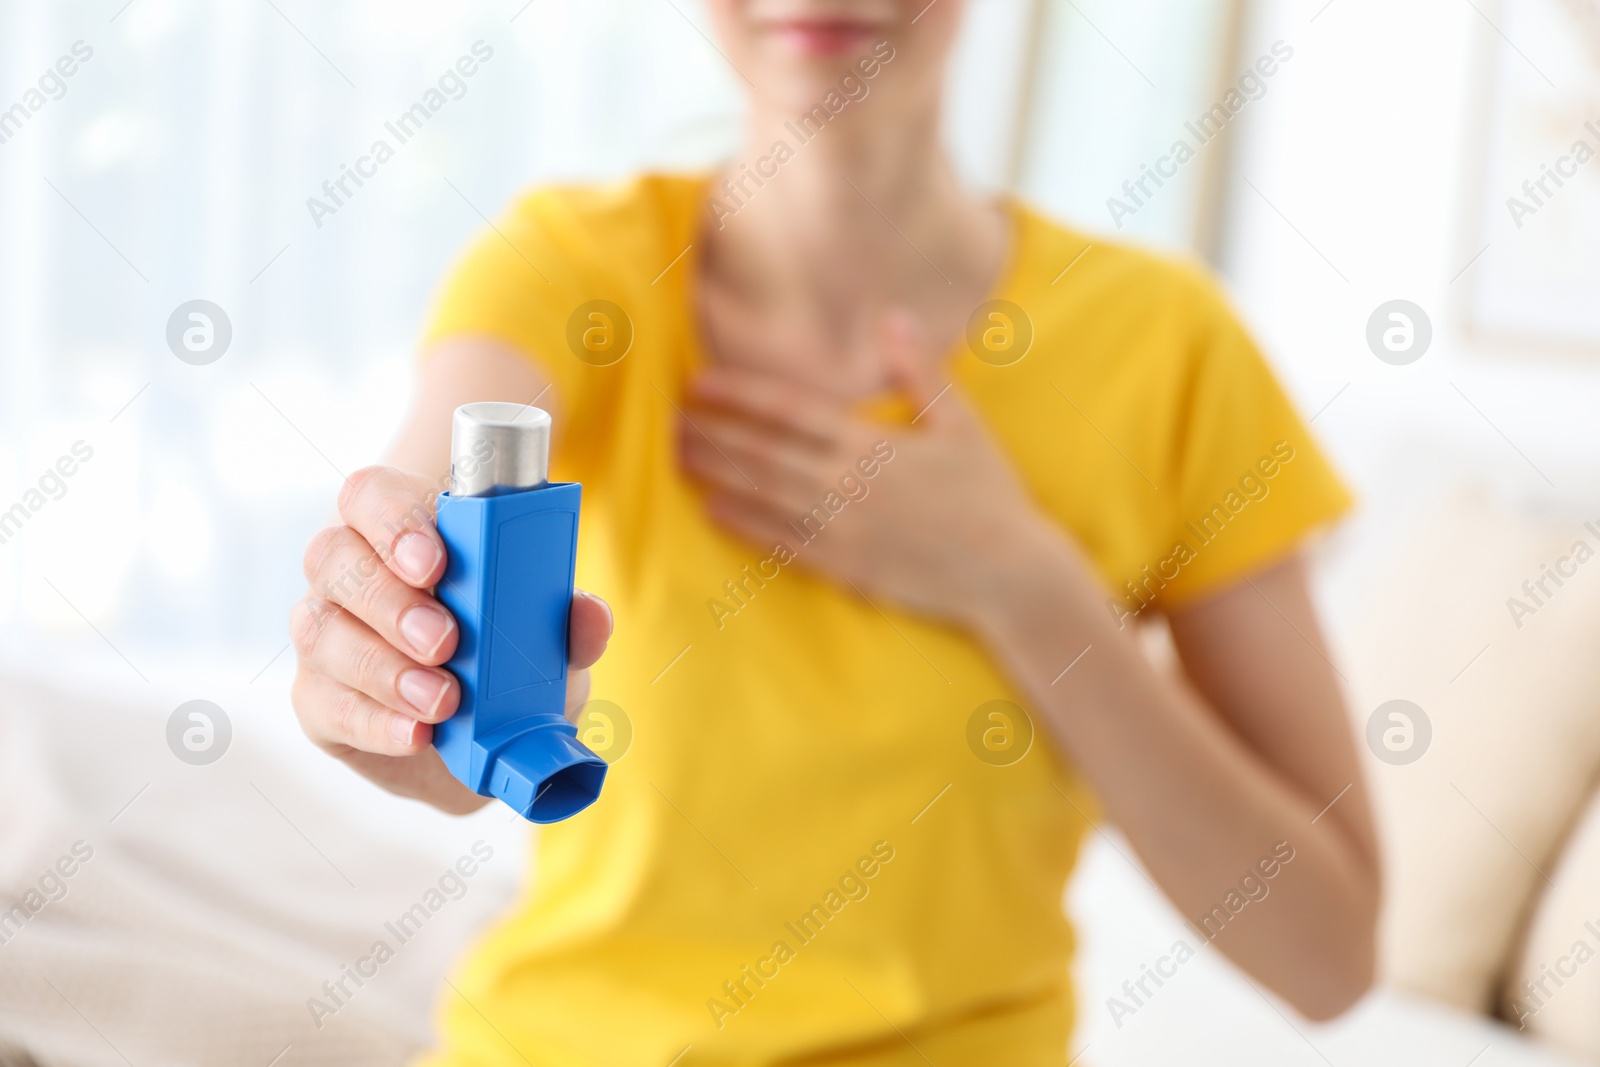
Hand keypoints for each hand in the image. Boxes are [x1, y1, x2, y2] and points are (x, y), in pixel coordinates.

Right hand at [289, 466, 611, 813]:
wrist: (484, 746)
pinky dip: (376, 721)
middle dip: (390, 600)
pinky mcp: (318, 697)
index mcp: (407, 531)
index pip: (374, 495)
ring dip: (385, 667)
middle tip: (446, 640)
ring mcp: (327, 632)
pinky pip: (326, 702)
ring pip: (321, 630)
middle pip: (334, 555)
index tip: (438, 562)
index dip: (395, 521)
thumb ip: (570, 623)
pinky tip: (417, 733)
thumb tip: (590, 612)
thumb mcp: (551, 643)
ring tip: (443, 700)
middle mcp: (351, 571)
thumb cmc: (510, 663)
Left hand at [679, 311, 1050, 627]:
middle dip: (712, 434)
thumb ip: (921, 372)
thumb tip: (895, 318)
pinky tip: (713, 510)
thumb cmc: (990, 493)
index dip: (738, 395)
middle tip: (670, 420)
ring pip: (762, 496)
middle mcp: (846, 485)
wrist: (1009, 572)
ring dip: (716, 474)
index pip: (789, 411)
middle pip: (761, 453)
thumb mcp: (962, 424)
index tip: (699, 384)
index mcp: (872, 444)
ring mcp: (840, 529)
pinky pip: (779, 542)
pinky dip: (742, 524)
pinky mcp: (842, 566)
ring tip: (679, 458)